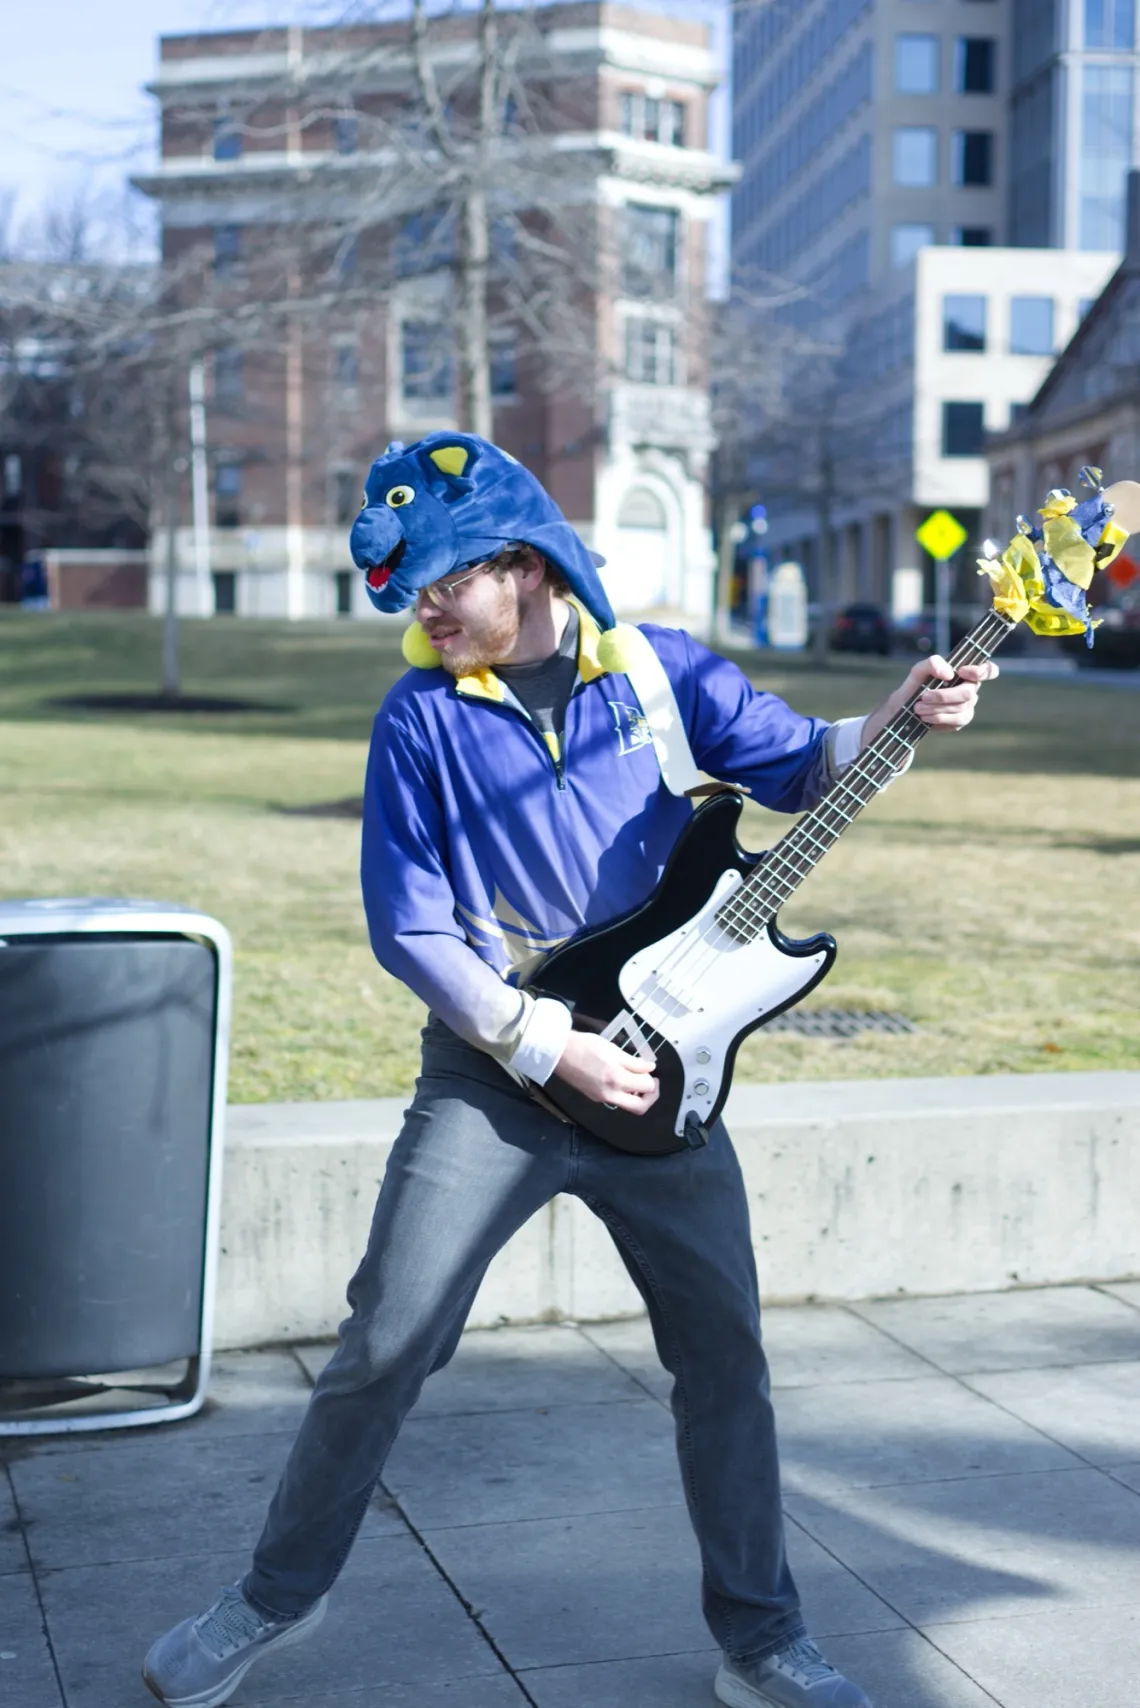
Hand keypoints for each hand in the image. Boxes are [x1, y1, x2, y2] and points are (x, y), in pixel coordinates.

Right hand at [553, 1030, 659, 1114]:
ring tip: (637, 1081)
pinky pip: (617, 1101)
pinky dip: (625, 1095)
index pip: (646, 1087)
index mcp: (616, 1079)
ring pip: (628, 1106)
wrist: (559, 1053)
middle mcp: (610, 1094)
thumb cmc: (585, 1046)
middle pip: (640, 1107)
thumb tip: (651, 1068)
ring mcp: (602, 1099)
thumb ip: (634, 1062)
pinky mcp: (595, 1098)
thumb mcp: (613, 1049)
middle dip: (650, 1096)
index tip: (648, 1068)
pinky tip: (622, 1081)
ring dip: (638, 1097)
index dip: (651, 1077)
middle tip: (651, 1083)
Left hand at [861, 655, 998, 747]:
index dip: (982, 671)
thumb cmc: (915, 685)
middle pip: (968, 692)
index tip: (961, 672)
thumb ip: (932, 663)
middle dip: (944, 696)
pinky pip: (956, 721)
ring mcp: (968, 706)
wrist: (905, 708)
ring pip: (961, 708)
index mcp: (965, 673)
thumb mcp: (918, 670)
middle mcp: (970, 688)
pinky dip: (938, 718)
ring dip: (937, 708)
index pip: (989, 670)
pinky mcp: (960, 720)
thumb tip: (948, 674)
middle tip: (924, 696)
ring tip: (918, 708)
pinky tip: (925, 717)